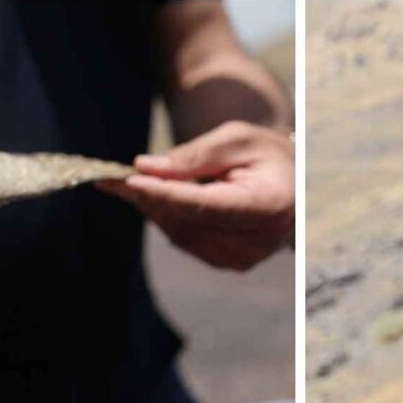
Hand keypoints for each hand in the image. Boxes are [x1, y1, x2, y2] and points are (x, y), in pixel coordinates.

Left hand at [99, 121, 293, 270]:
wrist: (291, 183)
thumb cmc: (265, 154)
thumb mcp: (236, 139)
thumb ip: (193, 156)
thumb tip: (146, 169)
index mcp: (269, 206)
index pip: (209, 206)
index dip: (167, 195)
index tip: (131, 181)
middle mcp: (259, 241)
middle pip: (189, 222)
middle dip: (149, 198)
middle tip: (110, 175)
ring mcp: (243, 258)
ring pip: (181, 234)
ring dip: (152, 208)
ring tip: (128, 181)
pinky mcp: (229, 263)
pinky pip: (185, 240)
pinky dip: (165, 217)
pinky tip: (153, 197)